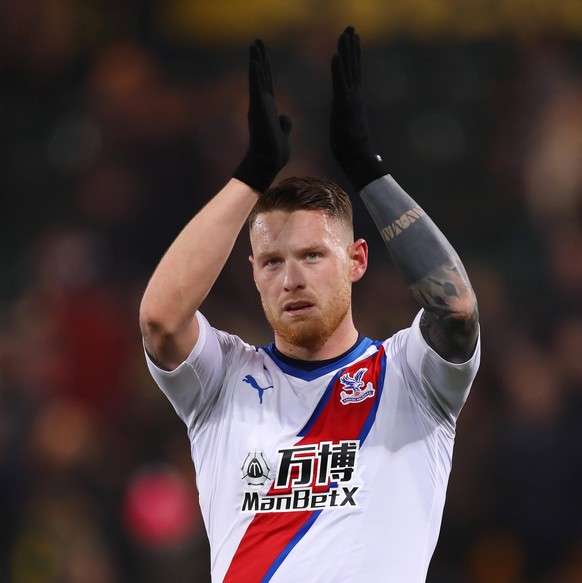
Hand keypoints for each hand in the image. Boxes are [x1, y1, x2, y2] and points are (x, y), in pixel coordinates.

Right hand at [233, 40, 291, 192]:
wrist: (267, 163)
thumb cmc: (274, 152)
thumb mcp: (283, 134)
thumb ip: (284, 125)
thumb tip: (285, 117)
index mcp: (268, 109)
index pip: (267, 84)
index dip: (265, 69)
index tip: (263, 55)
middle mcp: (261, 104)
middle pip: (260, 76)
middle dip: (259, 58)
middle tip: (257, 42)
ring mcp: (258, 106)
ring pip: (257, 78)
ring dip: (256, 60)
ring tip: (254, 44)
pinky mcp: (258, 109)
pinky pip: (256, 88)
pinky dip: (255, 74)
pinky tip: (254, 61)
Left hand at [330, 27, 387, 190]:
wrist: (358, 157)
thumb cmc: (350, 149)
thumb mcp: (344, 128)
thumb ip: (343, 119)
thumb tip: (343, 121)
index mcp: (353, 100)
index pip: (352, 73)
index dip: (352, 56)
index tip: (352, 40)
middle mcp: (354, 96)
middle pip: (353, 65)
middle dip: (351, 47)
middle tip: (350, 28)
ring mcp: (350, 99)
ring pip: (349, 70)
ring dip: (346, 51)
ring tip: (346, 33)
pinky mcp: (344, 106)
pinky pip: (340, 83)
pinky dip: (338, 69)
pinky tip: (335, 56)